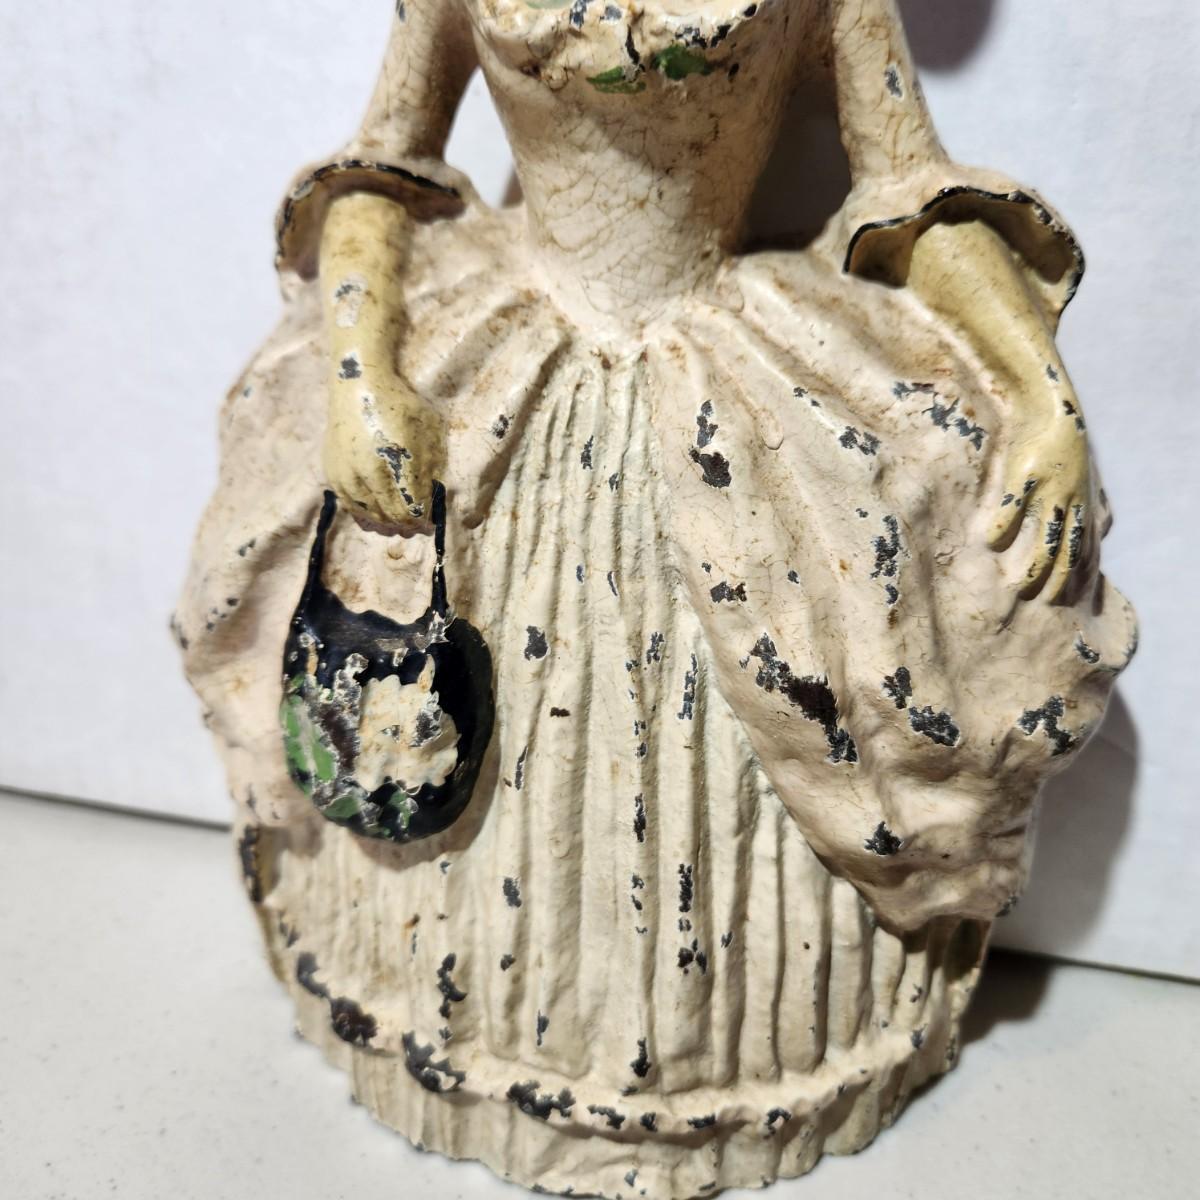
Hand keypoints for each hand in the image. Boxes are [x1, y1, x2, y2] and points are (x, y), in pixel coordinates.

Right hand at [323, 369, 442, 534]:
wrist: (357, 383)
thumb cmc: (398, 402)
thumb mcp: (426, 427)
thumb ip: (430, 462)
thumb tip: (431, 494)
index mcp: (390, 461)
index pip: (408, 507)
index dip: (421, 518)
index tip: (430, 521)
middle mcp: (364, 472)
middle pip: (388, 514)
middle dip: (405, 522)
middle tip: (415, 523)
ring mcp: (344, 473)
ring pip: (367, 512)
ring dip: (384, 519)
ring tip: (396, 518)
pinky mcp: (331, 470)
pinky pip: (348, 503)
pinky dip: (364, 511)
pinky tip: (375, 510)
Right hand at [988, 379, 1095, 601]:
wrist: (1046, 402)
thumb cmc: (1064, 438)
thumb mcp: (1089, 470)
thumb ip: (1096, 501)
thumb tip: (1107, 527)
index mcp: (1084, 500)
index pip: (1085, 547)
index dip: (1077, 574)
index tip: (1067, 598)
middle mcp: (1071, 498)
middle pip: (1067, 549)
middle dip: (1054, 579)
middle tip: (1038, 598)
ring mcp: (1049, 488)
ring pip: (1045, 537)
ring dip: (1032, 565)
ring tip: (1017, 585)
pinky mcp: (1026, 473)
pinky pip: (1013, 507)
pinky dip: (1002, 527)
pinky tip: (991, 542)